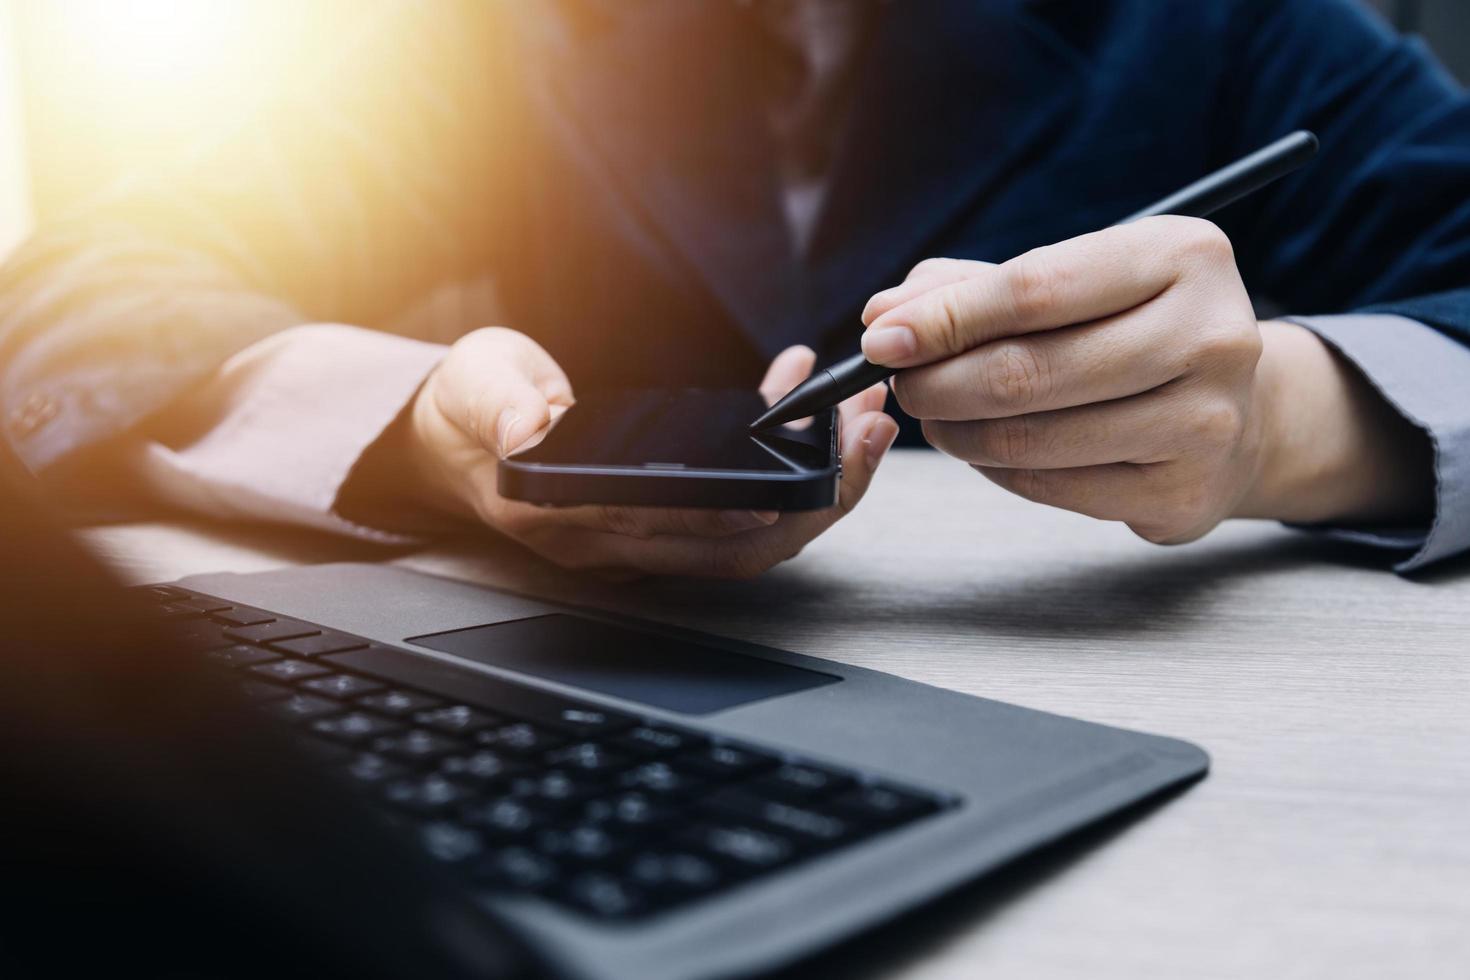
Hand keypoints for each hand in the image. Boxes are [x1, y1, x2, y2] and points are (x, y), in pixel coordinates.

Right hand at [403, 328, 897, 576]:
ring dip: (818, 483)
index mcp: (563, 515)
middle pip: (736, 546)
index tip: (784, 486)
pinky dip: (789, 460)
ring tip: (863, 417)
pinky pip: (746, 502)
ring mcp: (645, 534)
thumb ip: (500, 407)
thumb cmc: (469, 411)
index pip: (656, 527)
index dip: (722, 515)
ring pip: (755, 533)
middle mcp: (613, 541)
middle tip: (866, 433)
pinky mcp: (667, 514)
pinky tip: (805, 397)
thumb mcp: (474, 389)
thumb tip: (526, 429)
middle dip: (813, 498)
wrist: (457, 438)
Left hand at [859, 218, 1430, 543]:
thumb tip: (883, 316)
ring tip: (935, 416)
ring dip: (957, 432)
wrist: (1239, 414)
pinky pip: (1050, 488)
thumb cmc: (1131, 331)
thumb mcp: (1071, 282)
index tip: (879, 337)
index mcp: (1183, 256)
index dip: (944, 318)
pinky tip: (985, 449)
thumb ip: (973, 289)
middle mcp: (1211, 334)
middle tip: (900, 386)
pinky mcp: (1184, 492)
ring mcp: (1207, 421)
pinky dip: (996, 470)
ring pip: (1031, 438)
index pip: (1034, 288)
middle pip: (1028, 371)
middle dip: (938, 382)